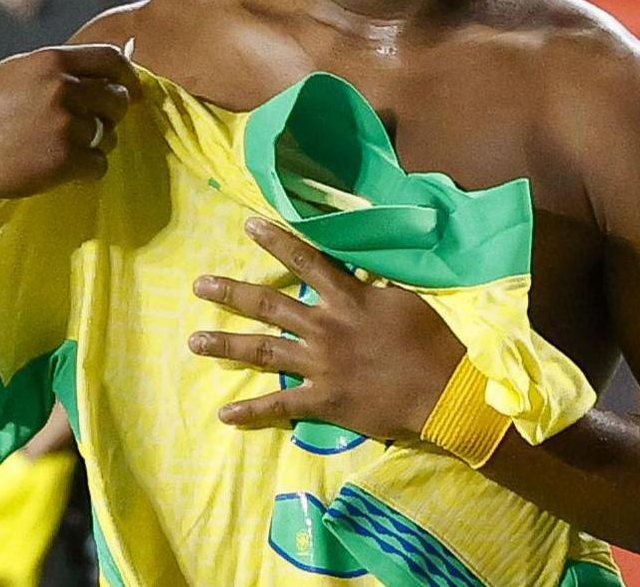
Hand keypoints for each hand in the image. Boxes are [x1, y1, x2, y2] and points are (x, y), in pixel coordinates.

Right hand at [0, 42, 138, 201]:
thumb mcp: (16, 74)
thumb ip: (57, 69)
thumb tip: (108, 67)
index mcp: (50, 61)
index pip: (111, 59)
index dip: (127, 77)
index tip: (131, 91)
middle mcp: (61, 88)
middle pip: (116, 98)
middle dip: (112, 114)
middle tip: (96, 127)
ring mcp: (64, 124)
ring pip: (109, 135)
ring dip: (97, 144)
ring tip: (66, 148)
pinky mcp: (64, 159)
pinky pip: (99, 164)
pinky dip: (87, 170)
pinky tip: (62, 169)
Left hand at [188, 218, 466, 443]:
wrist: (445, 390)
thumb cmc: (433, 340)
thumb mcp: (408, 297)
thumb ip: (378, 281)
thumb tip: (365, 260)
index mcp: (347, 299)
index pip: (306, 261)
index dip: (276, 241)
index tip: (249, 226)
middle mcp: (326, 328)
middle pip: (269, 305)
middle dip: (231, 293)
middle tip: (199, 285)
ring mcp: (321, 365)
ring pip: (264, 352)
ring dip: (226, 345)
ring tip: (193, 342)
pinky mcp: (324, 401)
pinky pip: (281, 405)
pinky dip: (252, 410)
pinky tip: (224, 413)